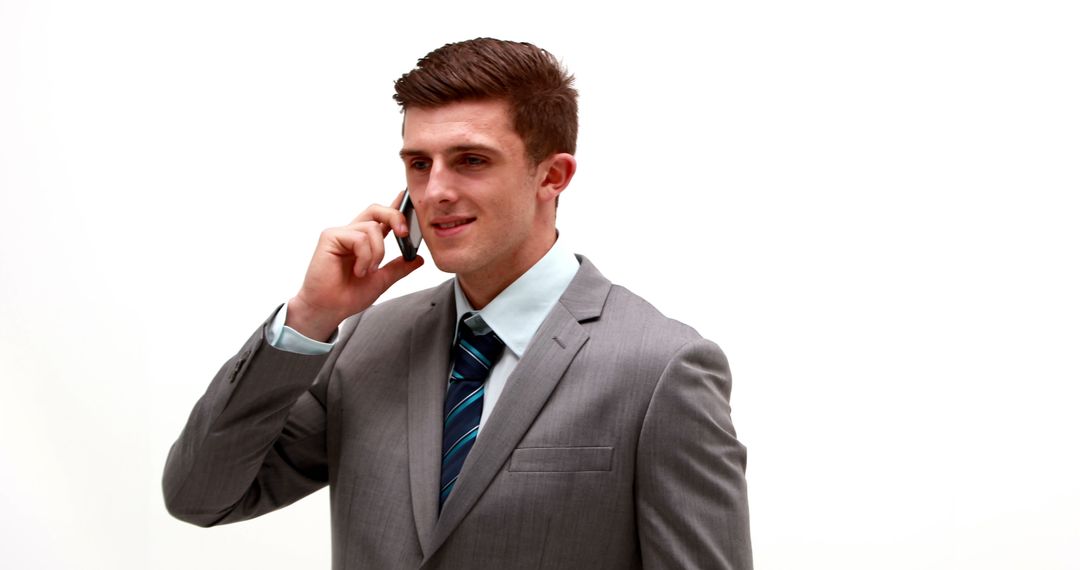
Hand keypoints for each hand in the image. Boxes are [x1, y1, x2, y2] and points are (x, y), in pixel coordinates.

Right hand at [286, 192, 423, 340]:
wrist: (328, 309)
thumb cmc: (347, 296)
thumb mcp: (381, 280)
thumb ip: (399, 268)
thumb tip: (418, 258)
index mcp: (364, 242)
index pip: (381, 219)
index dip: (394, 207)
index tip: (406, 198)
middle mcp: (352, 234)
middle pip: (376, 210)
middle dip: (394, 216)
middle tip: (404, 233)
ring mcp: (340, 234)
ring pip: (372, 228)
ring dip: (377, 253)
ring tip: (367, 271)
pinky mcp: (330, 237)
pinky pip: (359, 238)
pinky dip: (364, 257)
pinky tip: (357, 271)